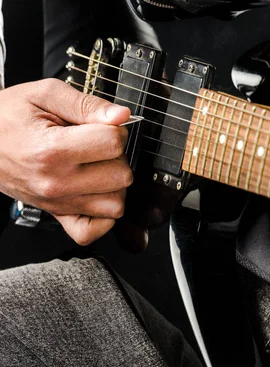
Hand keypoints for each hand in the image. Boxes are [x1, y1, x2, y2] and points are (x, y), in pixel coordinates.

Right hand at [0, 78, 131, 244]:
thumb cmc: (7, 117)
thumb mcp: (43, 95)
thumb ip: (87, 104)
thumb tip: (122, 116)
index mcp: (52, 149)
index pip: (114, 144)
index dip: (115, 129)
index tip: (102, 126)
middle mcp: (56, 182)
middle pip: (121, 176)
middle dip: (117, 157)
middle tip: (97, 146)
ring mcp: (57, 203)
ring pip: (115, 204)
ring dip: (114, 185)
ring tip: (96, 167)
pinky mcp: (56, 216)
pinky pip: (92, 231)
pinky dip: (102, 216)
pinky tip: (96, 193)